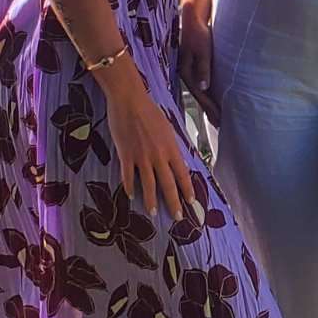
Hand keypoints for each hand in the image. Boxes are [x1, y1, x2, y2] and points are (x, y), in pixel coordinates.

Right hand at [105, 81, 195, 218]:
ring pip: (148, 185)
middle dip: (173, 202)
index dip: (187, 189)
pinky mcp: (125, 155)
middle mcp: (158, 155)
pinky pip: (128, 176)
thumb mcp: (167, 128)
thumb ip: (170, 145)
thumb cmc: (150, 111)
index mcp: (171, 147)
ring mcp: (141, 157)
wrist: (130, 101)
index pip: (183, 173)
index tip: (191, 202)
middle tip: (177, 217)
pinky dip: (130, 188)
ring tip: (153, 213)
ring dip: (151, 201)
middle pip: (168, 184)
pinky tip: (131, 196)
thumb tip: (175, 158)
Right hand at [178, 6, 220, 125]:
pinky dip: (207, 95)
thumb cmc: (198, 34)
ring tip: (217, 118)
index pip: (201, 95)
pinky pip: (201, 86)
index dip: (211, 107)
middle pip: (200, 97)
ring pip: (200, 93)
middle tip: (221, 125)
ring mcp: (189, 73)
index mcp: (186, 72)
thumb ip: (203, 68)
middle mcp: (186, 75)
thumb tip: (203, 87)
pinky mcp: (193, 69)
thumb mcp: (202, 50)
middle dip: (210, 111)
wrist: (192, 21)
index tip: (220, 119)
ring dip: (209, 105)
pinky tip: (211, 101)